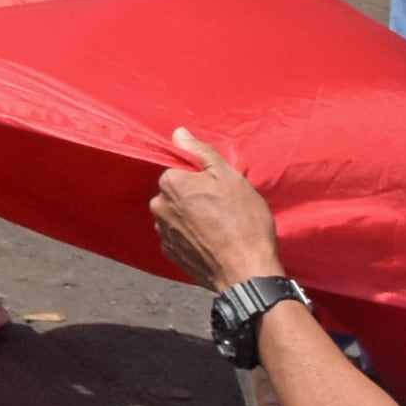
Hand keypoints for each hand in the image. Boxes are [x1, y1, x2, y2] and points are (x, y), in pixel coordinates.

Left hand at [149, 129, 286, 290]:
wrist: (246, 272)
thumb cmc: (243, 221)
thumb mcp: (229, 177)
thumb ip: (201, 153)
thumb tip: (178, 133)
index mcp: (169, 183)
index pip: (180, 171)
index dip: (202, 178)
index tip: (221, 189)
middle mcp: (159, 206)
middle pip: (177, 192)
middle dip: (196, 196)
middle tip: (224, 208)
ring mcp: (163, 232)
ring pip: (177, 214)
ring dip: (193, 217)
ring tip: (221, 227)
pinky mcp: (170, 253)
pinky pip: (180, 235)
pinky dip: (193, 236)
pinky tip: (213, 241)